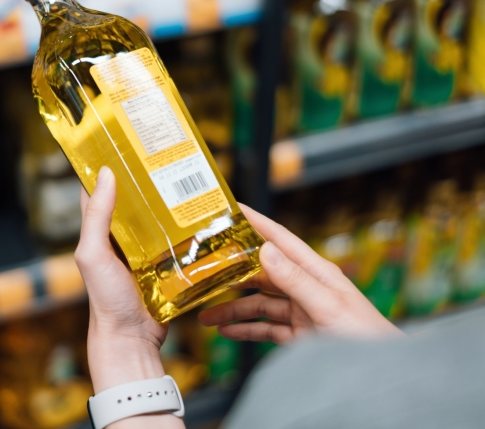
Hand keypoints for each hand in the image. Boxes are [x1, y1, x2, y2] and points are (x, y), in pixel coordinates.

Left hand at [75, 167, 183, 428]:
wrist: (132, 339)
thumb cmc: (105, 300)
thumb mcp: (93, 254)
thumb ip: (97, 217)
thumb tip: (105, 174)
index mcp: (100, 230)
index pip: (101, 189)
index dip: (109, 165)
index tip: (124, 140)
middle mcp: (122, 237)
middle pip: (136, 200)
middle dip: (150, 180)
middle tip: (167, 156)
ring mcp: (146, 250)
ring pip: (160, 218)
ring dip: (172, 203)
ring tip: (190, 178)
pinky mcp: (167, 264)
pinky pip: (179, 240)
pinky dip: (188, 228)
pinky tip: (202, 214)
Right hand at [198, 204, 403, 344]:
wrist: (379, 374)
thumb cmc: (366, 337)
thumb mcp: (327, 306)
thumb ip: (295, 280)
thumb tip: (265, 250)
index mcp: (316, 271)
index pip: (280, 239)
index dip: (256, 222)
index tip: (232, 209)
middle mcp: (306, 287)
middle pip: (261, 274)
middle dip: (231, 273)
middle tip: (204, 270)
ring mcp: (302, 311)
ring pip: (258, 305)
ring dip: (232, 309)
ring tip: (206, 316)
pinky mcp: (299, 334)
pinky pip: (265, 329)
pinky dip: (245, 330)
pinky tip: (227, 331)